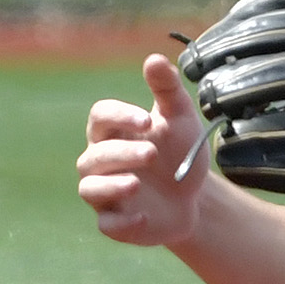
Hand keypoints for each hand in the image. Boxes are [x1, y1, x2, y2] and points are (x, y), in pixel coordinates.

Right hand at [76, 53, 213, 247]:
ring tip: (135, 183)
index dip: (118, 117)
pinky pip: (107, 225)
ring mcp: (106, 194)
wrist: (194, 197)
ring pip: (90, 189)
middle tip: (152, 153)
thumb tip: (154, 58)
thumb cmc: (179, 152)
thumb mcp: (180, 119)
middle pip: (94, 156)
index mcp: (113, 132)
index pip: (100, 117)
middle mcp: (101, 162)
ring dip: (110, 186)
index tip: (147, 121)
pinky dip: (122, 222)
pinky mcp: (116, 223)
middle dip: (121, 154)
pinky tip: (144, 216)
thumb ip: (167, 90)